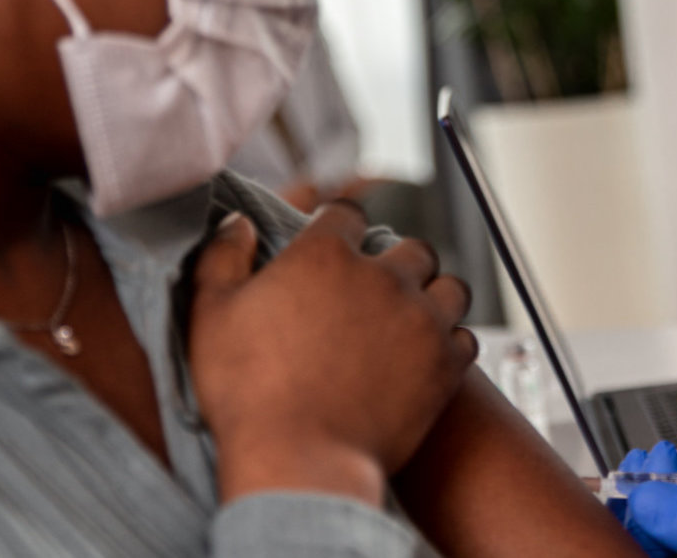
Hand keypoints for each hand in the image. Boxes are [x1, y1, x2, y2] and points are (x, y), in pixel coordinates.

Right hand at [189, 204, 478, 502]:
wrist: (299, 461)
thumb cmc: (247, 393)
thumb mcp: (211, 315)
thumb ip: (222, 258)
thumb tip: (239, 224)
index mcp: (325, 255)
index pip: (347, 215)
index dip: (339, 229)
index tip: (335, 247)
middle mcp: (382, 277)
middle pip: (411, 248)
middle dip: (397, 263)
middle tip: (377, 291)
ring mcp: (421, 318)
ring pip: (449, 287)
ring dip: (434, 297)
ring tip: (412, 319)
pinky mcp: (446, 363)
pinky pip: (466, 337)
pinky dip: (450, 344)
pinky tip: (427, 358)